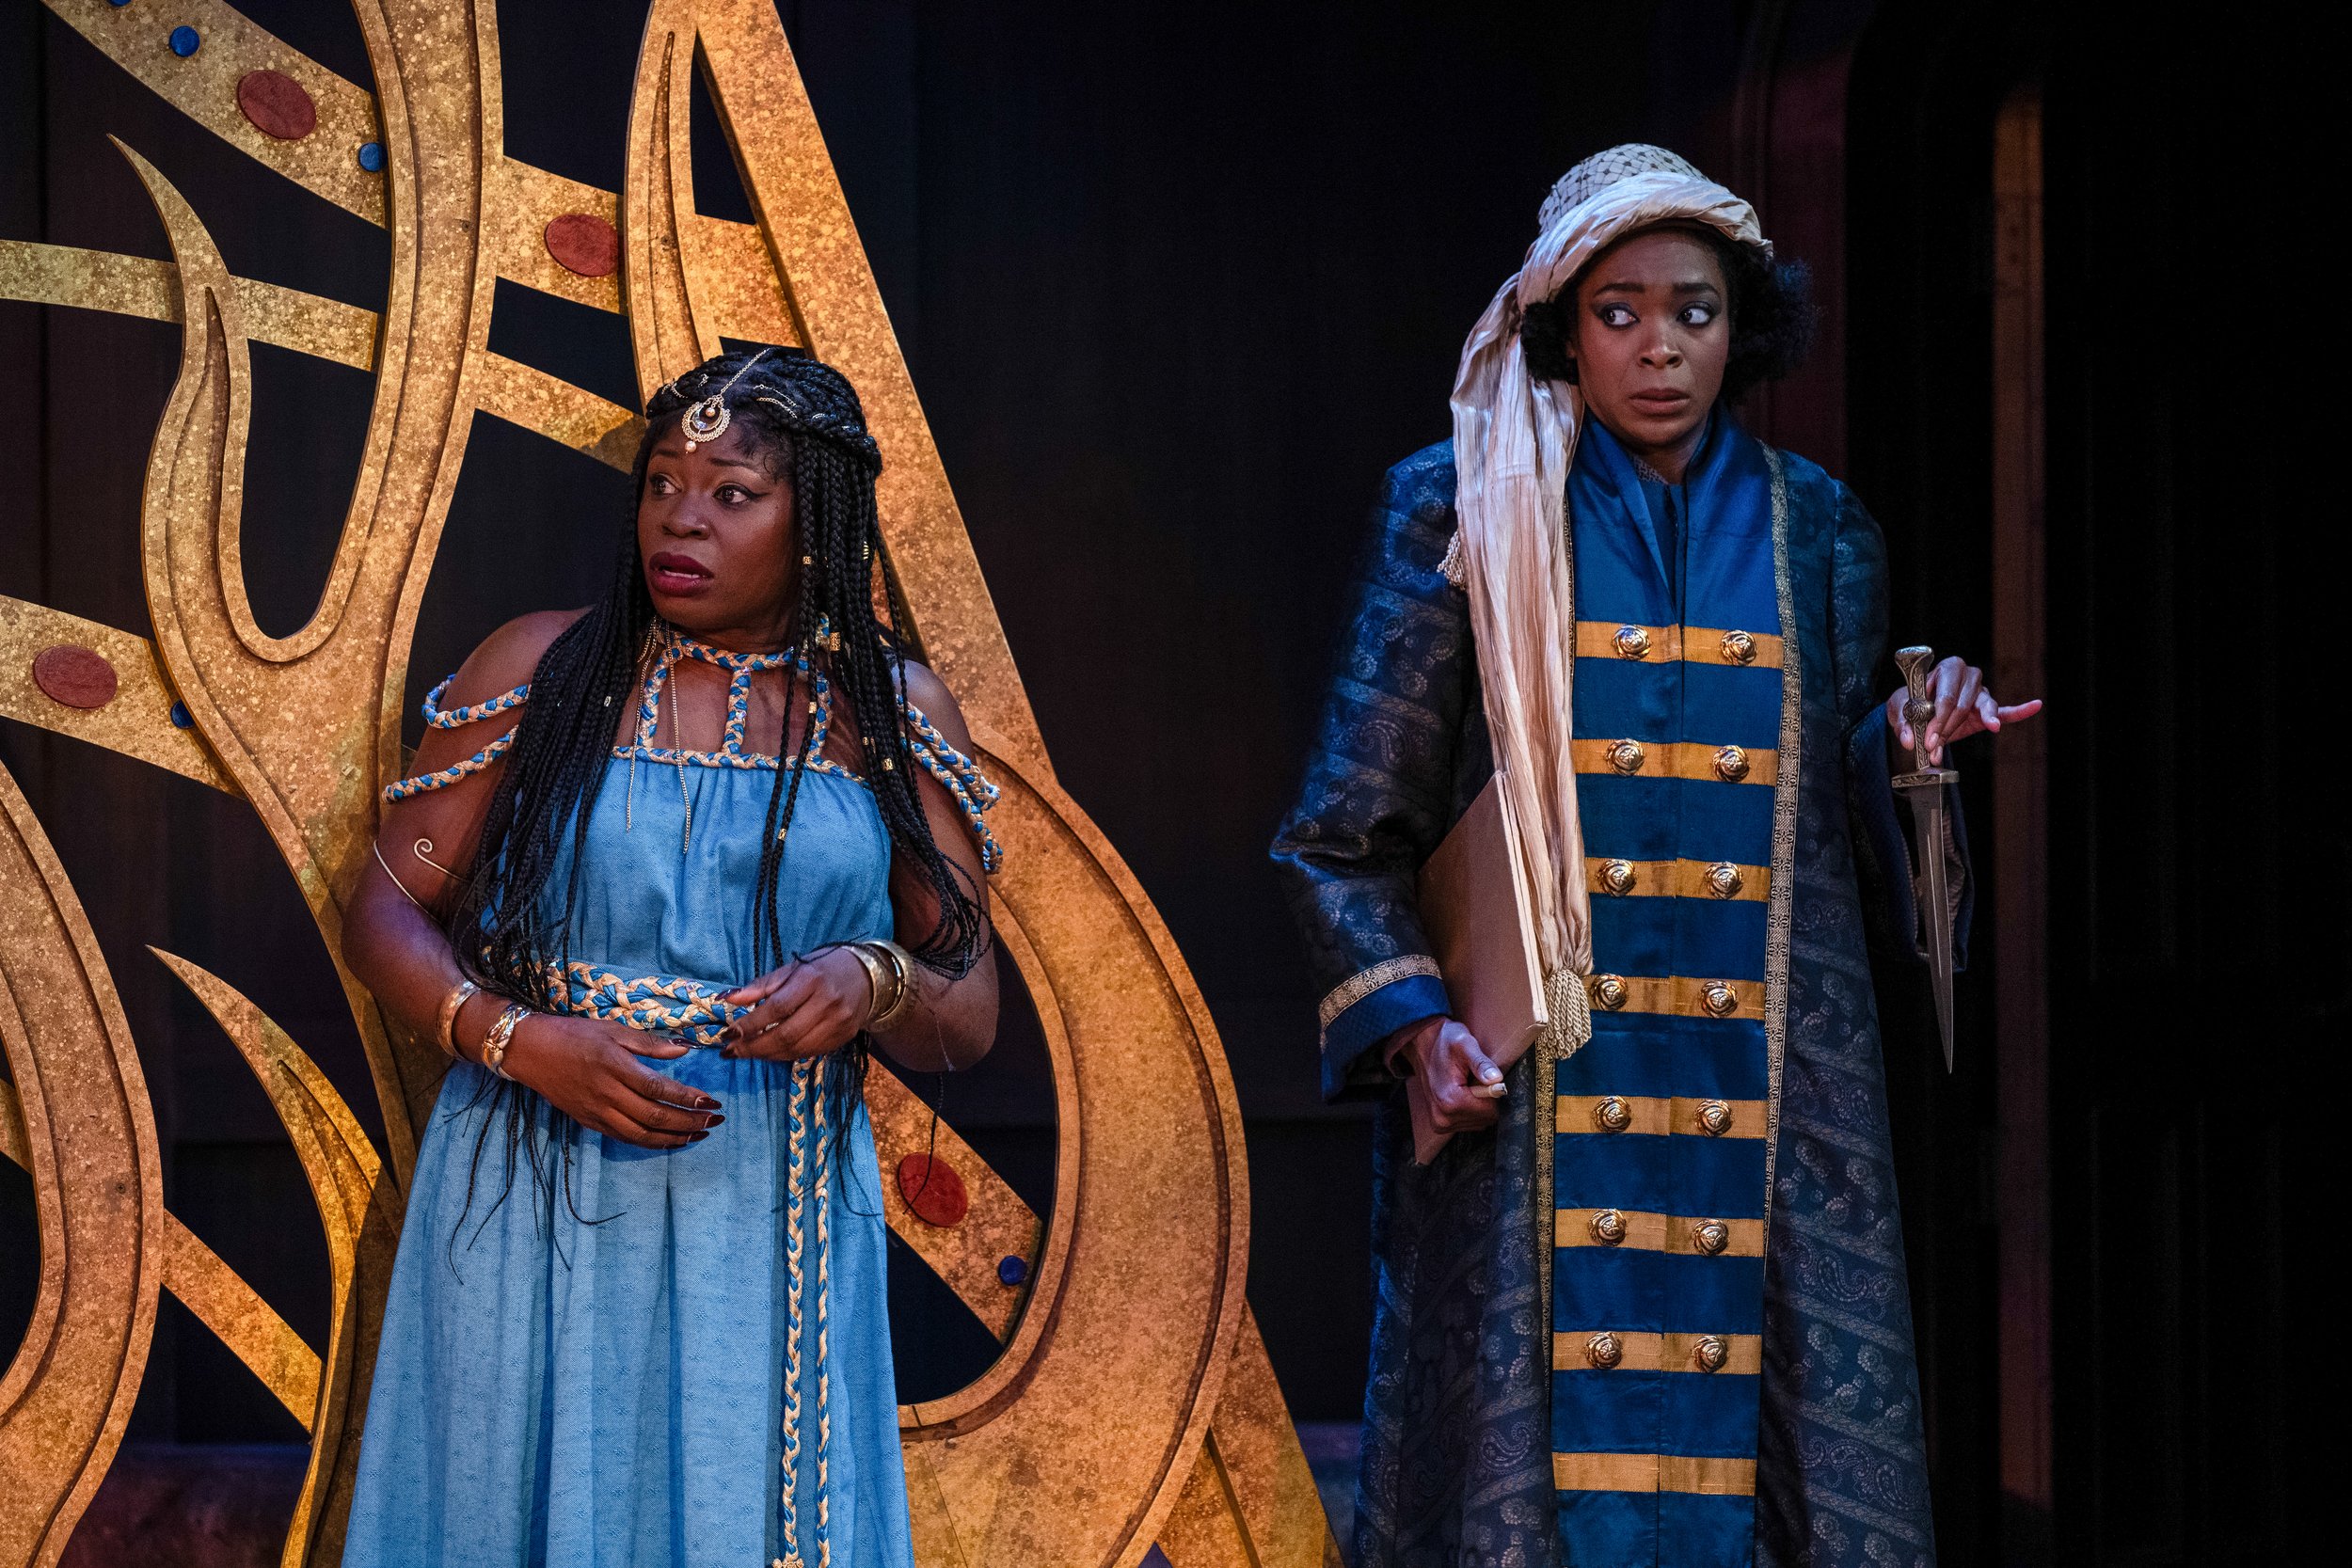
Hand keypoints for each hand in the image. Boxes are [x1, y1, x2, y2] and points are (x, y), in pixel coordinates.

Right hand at [500, 1010, 721, 1149]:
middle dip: (689, 1123)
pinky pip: (625, 1138)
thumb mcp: (613, 1029)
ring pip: (640, 1135)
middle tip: (714, 1122)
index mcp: (615, 1067)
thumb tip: (683, 1051)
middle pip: (654, 1116)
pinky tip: (669, 1139)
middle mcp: (607, 1094)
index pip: (659, 1089)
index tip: (712, 1102)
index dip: (688, 1099)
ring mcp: (597, 1112)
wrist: (531, 1051)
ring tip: (698, 1136)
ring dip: (673, 1139)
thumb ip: (649, 1044)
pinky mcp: (589, 1122)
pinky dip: (650, 1142)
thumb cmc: (574, 1035)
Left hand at [720, 948, 871, 1061]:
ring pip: (796, 1049)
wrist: (866, 976)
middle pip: (786, 1034)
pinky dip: (784, 1056)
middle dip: (753, 1047)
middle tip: (730, 1051)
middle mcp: (828, 1003)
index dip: (750, 1024)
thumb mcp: (792, 969)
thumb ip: (761, 985)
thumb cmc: (823, 968)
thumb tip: (727, 999)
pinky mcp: (843, 1038)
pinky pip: (808, 1053)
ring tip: (745, 1053)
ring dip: (766, 1055)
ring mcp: (839, 1024)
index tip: (727, 1033)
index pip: (777, 1008)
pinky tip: (769, 1052)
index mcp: (812, 980)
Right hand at [1398, 1016, 1506, 1132]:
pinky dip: (1470, 1110)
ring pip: (1479, 1122)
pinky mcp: (1440, 1125)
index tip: (1480, 1077)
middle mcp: (1443, 1118)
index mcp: (1450, 1101)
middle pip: (1485, 1119)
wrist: (1423, 1046)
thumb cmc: (1446, 1043)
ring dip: (1478, 1105)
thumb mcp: (1465, 1044)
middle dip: (1485, 1100)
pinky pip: (1469, 1123)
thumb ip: (1481, 1063)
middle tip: (1472, 1080)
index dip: (1491, 1092)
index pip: (1490, 1111)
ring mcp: (1440, 1124)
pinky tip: (1460, 1094)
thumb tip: (1497, 1079)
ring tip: (1465, 1085)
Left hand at [1887, 655, 2041, 765]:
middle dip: (1948, 727)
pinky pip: (2006, 710)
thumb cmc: (1909, 705)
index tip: (1928, 738)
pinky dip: (2020, 710)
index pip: (1947, 693)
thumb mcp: (1898, 710)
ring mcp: (1978, 693)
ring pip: (1983, 707)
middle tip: (1935, 746)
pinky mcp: (1986, 709)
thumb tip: (1910, 740)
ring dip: (1970, 726)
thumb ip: (1903, 724)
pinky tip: (2035, 706)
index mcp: (1945, 670)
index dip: (1937, 717)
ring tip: (1989, 728)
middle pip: (1963, 702)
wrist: (1915, 713)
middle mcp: (1966, 677)